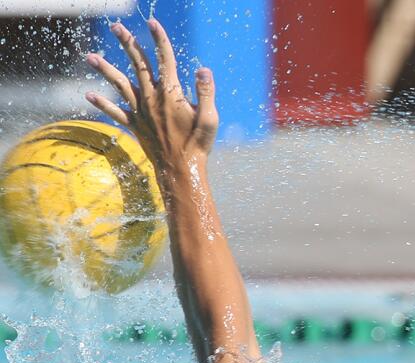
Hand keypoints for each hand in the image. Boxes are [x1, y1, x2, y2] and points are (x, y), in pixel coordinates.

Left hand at [85, 18, 217, 174]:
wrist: (180, 171)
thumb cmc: (198, 146)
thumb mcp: (210, 119)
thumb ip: (206, 93)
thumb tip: (203, 69)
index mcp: (171, 94)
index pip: (165, 59)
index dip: (159, 39)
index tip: (152, 22)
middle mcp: (152, 98)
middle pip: (138, 65)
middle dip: (127, 43)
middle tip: (116, 27)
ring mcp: (141, 111)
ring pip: (120, 84)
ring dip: (104, 69)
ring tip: (90, 56)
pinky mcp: (135, 126)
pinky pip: (116, 112)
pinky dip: (103, 104)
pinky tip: (89, 95)